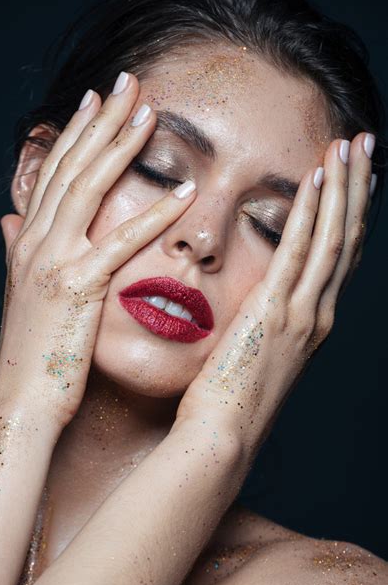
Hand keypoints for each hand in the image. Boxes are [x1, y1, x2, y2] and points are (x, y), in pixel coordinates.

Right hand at [0, 74, 196, 429]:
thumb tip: (10, 222)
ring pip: (89, 191)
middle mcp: (36, 242)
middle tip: (130, 82)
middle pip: (72, 168)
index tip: (99, 99)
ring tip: (151, 114)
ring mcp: (55, 262)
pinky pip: (119, 243)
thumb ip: (16, 253)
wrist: (22, 400)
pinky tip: (182, 193)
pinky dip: (151, 216)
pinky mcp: (78, 287)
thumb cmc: (32, 350)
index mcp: (27, 242)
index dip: (77, 133)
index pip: (55, 174)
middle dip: (101, 122)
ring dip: (121, 149)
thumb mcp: (20, 293)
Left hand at [174, 133, 373, 459]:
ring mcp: (301, 313)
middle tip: (364, 145)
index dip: (350, 215)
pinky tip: (315, 178)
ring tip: (349, 146)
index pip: (339, 259)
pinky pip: (299, 251)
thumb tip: (255, 309)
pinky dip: (310, 211)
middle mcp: (317, 315)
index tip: (353, 179)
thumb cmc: (228, 405)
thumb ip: (263, 328)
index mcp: (311, 324)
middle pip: (347, 239)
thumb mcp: (255, 359)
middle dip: (357, 188)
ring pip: (333, 237)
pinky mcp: (275, 312)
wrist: (221, 439)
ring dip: (342, 188)